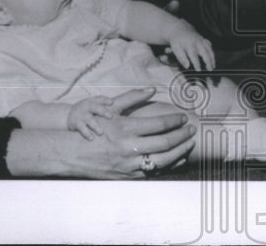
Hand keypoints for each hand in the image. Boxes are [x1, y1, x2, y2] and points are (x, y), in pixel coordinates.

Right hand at [5, 88, 197, 178]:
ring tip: (189, 143)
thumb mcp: (111, 111)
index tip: (184, 117)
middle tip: (192, 130)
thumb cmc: (95, 129)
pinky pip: (154, 172)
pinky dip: (168, 165)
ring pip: (163, 160)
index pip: (160, 125)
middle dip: (183, 136)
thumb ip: (133, 98)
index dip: (175, 121)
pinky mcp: (128, 176)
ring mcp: (129, 164)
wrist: (73, 154)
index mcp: (126, 129)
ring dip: (180, 152)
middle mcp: (129, 148)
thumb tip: (152, 89)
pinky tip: (177, 158)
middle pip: (165, 143)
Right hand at [67, 96, 114, 140]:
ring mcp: (81, 115)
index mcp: (91, 102)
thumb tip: (118, 106)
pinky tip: (91, 138)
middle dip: (103, 111)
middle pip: (95, 107)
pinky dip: (87, 133)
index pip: (99, 99)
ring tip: (101, 133)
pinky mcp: (77, 123)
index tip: (112, 102)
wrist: (66, 115)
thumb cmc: (85, 110)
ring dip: (95, 126)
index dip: (105, 100)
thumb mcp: (91, 104)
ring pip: (89, 120)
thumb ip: (102, 106)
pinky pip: (82, 129)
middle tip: (110, 116)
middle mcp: (86, 107)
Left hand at [166, 21, 214, 70]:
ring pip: (209, 49)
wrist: (180, 29)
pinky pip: (210, 45)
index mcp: (189, 45)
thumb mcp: (176, 49)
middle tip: (210, 70)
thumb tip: (187, 66)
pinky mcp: (203, 39)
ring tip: (213, 66)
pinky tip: (212, 57)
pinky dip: (211, 52)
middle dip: (208, 62)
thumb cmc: (177, 41)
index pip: (194, 56)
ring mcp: (201, 40)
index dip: (197, 64)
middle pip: (205, 53)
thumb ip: (182, 58)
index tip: (199, 70)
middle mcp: (197, 42)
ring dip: (212, 58)